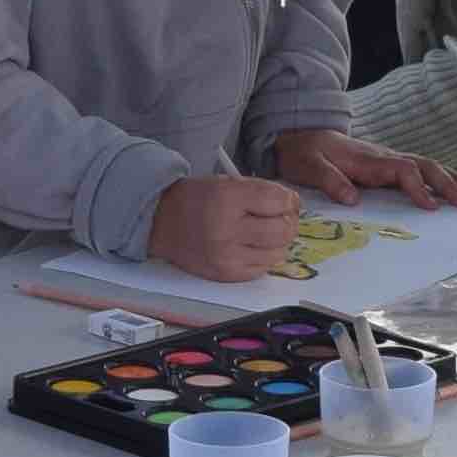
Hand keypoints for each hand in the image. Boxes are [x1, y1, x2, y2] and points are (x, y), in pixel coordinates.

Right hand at [146, 173, 303, 285]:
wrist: (162, 222)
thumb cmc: (198, 199)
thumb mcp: (228, 182)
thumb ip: (262, 191)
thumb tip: (294, 206)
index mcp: (227, 198)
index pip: (279, 201)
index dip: (289, 200)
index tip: (286, 201)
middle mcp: (227, 229)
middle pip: (283, 230)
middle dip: (289, 222)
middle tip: (281, 218)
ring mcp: (226, 256)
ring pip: (278, 253)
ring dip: (278, 242)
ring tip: (265, 233)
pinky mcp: (226, 274)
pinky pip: (263, 269)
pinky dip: (264, 257)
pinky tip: (253, 247)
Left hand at [263, 129, 456, 212]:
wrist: (301, 134)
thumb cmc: (304, 153)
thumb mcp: (308, 167)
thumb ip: (329, 181)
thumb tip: (353, 199)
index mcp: (368, 160)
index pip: (402, 171)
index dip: (418, 188)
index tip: (431, 207)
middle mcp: (384, 157)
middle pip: (424, 166)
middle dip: (449, 184)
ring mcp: (389, 160)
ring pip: (428, 167)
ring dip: (453, 180)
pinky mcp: (389, 166)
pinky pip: (421, 171)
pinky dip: (442, 180)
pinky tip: (456, 190)